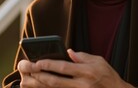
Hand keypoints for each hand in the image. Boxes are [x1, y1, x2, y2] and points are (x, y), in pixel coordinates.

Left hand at [17, 49, 132, 87]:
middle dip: (40, 75)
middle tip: (28, 70)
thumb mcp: (99, 61)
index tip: (37, 62)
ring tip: (30, 79)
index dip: (49, 65)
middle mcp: (81, 85)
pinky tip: (42, 86)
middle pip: (55, 81)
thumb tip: (68, 52)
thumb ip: (82, 57)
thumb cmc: (108, 76)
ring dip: (41, 85)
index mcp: (86, 72)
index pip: (63, 68)